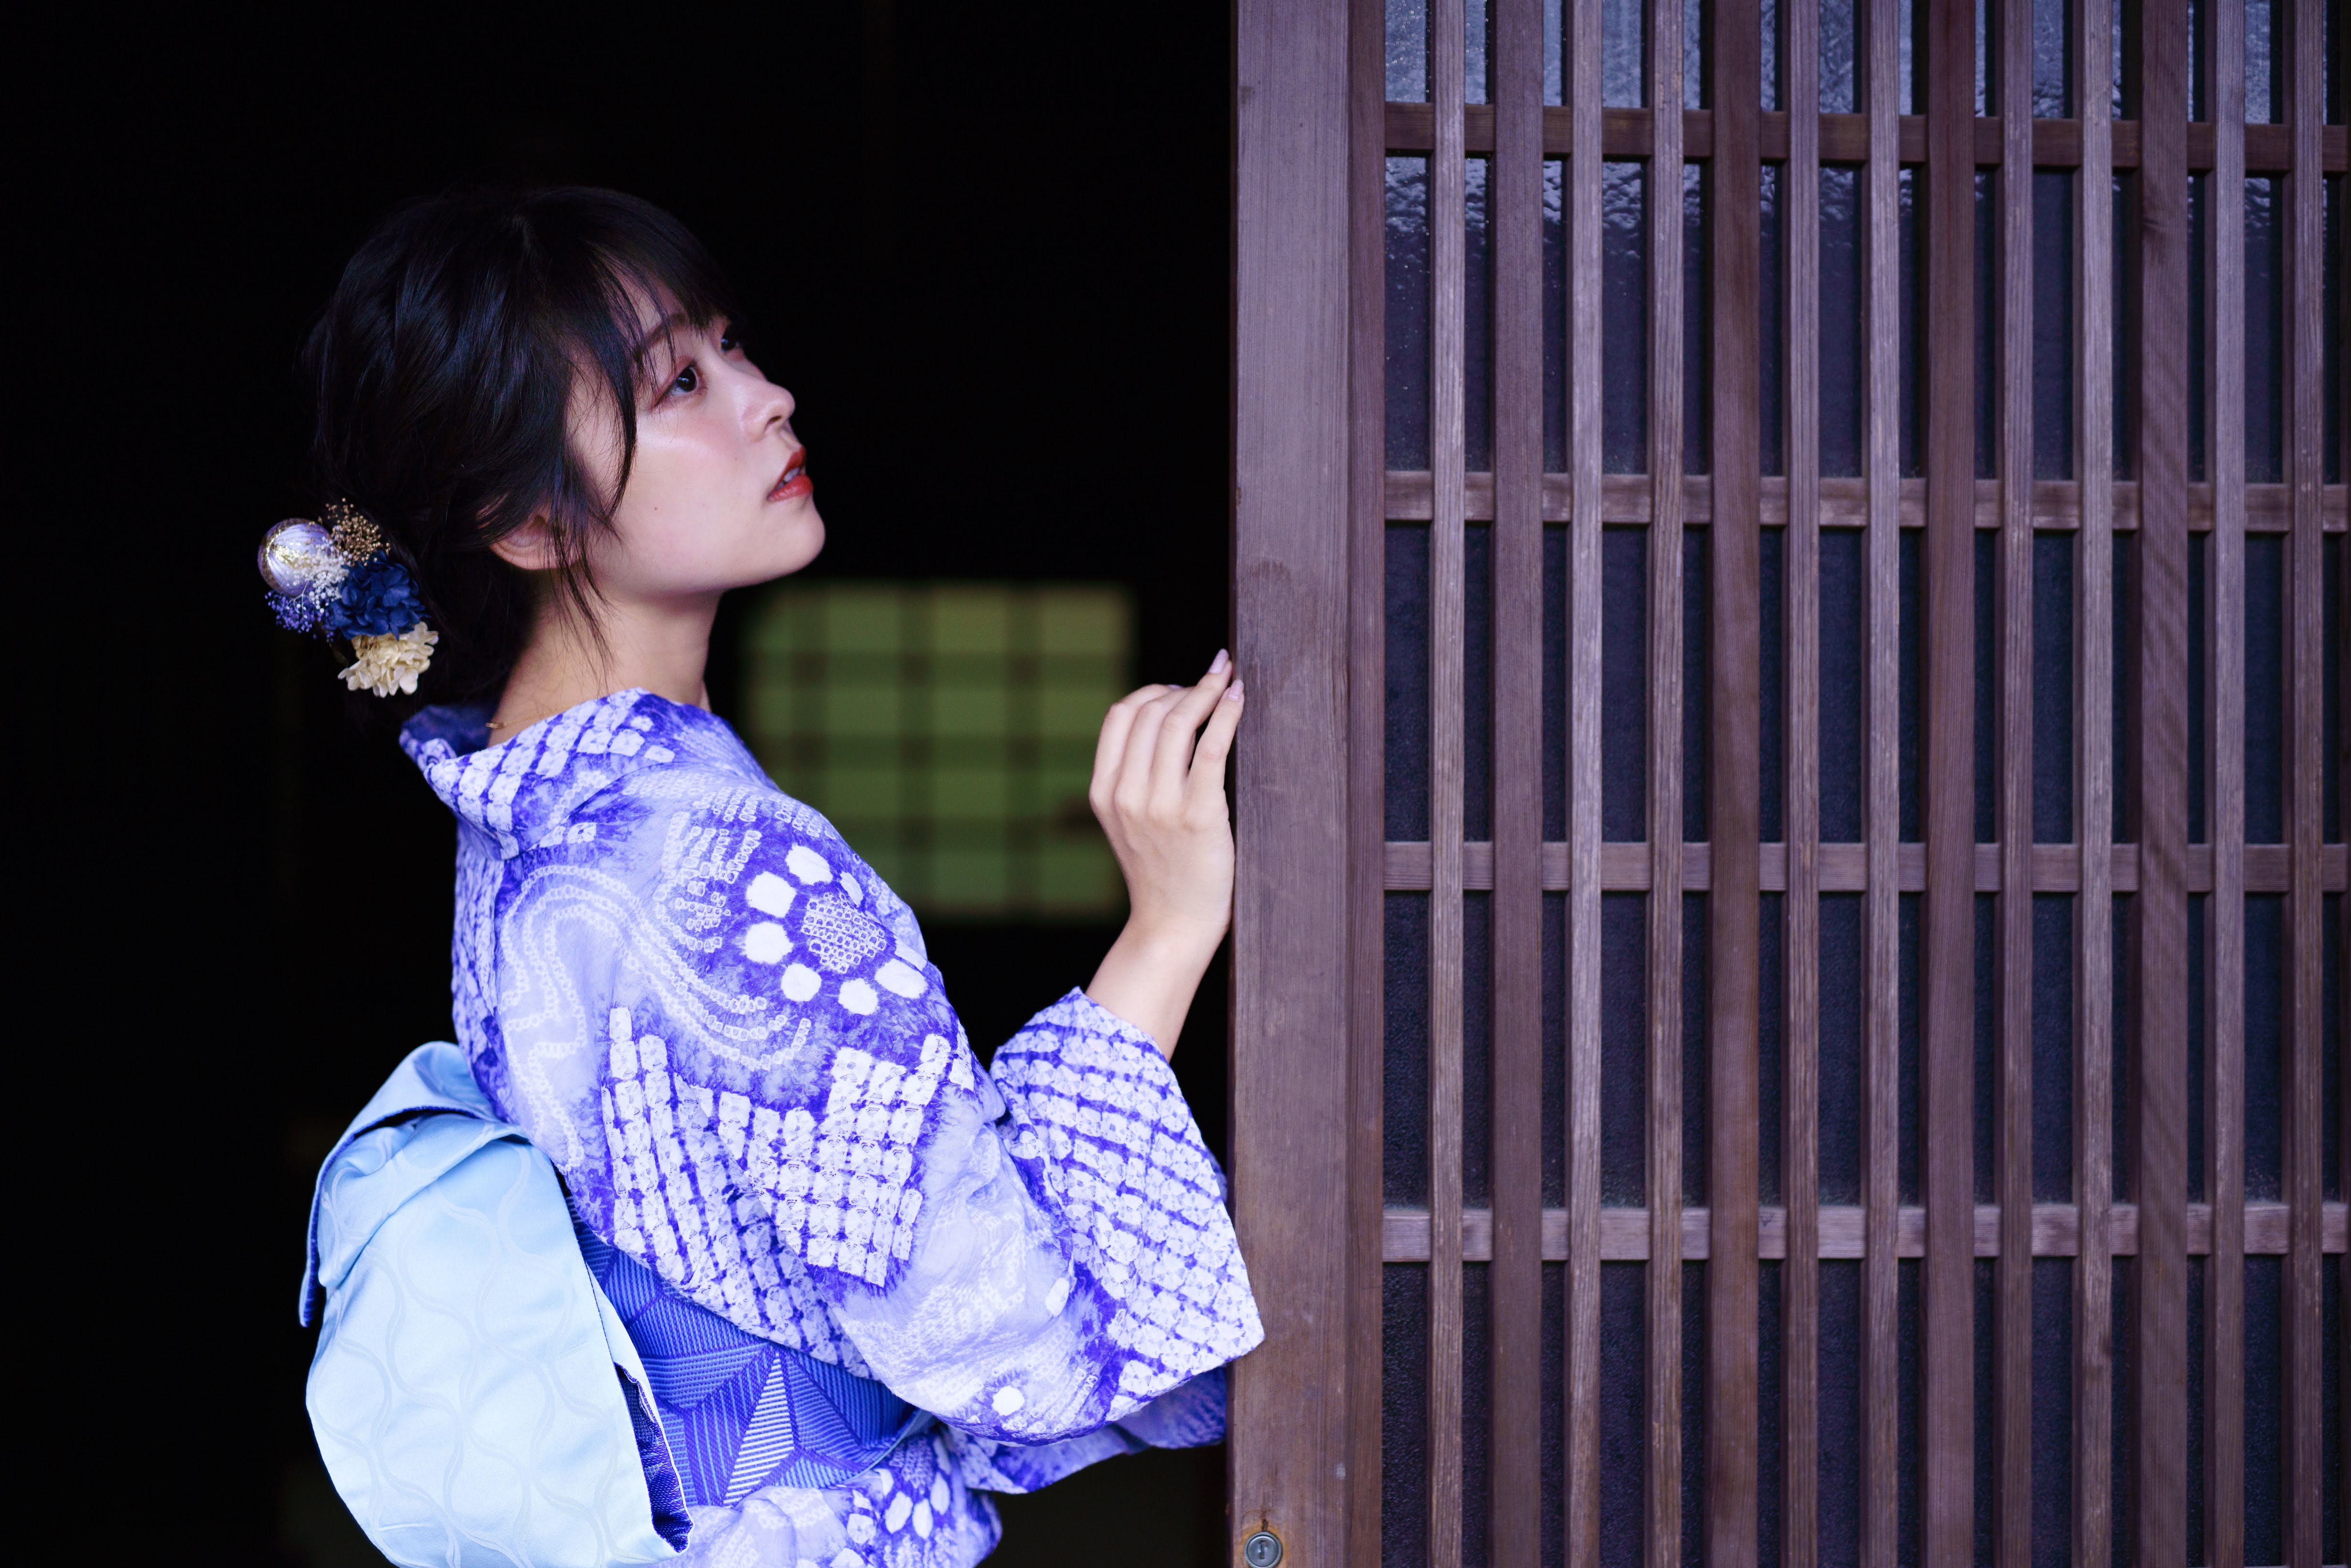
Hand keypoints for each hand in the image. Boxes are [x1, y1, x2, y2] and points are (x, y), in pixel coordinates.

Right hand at [1082, 650, 1244, 1054]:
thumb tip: (1165, 721)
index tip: (1178, 687)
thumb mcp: (1127, 822)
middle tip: (1211, 682)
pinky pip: (1212, 748)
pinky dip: (1226, 714)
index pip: (1119, 716)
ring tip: (1227, 682)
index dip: (1150, 691)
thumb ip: (1133, 778)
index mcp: (1104, 792)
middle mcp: (1127, 794)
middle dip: (1185, 687)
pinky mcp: (1199, 816)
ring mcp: (1160, 805)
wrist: (1172, 927)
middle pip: (1150, 712)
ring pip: (1179, 723)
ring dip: (1207, 691)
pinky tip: (1238, 698)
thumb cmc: (1160, 872)